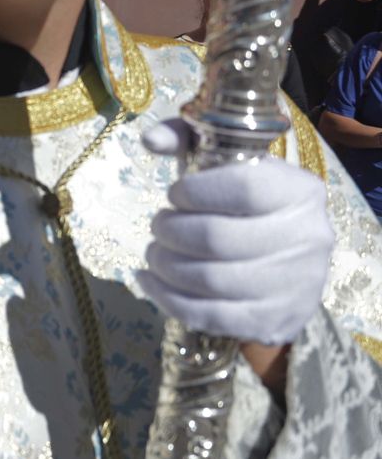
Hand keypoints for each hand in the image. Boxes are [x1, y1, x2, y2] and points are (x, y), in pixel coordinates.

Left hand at [138, 119, 331, 345]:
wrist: (285, 266)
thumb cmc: (245, 207)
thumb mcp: (225, 164)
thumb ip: (187, 140)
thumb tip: (151, 138)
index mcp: (300, 192)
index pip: (244, 188)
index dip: (195, 192)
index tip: (175, 195)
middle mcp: (308, 238)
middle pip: (217, 238)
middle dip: (170, 232)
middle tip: (158, 227)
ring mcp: (296, 285)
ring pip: (210, 280)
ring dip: (165, 266)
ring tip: (154, 253)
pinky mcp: (276, 321)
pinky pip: (210, 315)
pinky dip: (167, 298)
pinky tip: (150, 281)